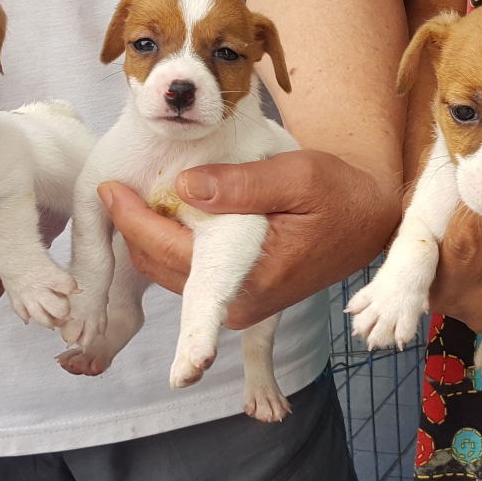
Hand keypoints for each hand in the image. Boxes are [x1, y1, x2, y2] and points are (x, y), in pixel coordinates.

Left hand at [101, 149, 403, 329]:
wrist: (368, 219)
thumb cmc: (338, 195)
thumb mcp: (299, 177)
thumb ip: (242, 184)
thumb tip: (185, 186)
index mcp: (252, 277)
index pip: (179, 264)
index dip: (138, 233)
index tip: (113, 204)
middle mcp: (239, 302)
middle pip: (160, 264)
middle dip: (131, 226)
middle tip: (113, 185)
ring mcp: (236, 303)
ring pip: (166, 269)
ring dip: (146, 234)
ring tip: (134, 194)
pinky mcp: (235, 295)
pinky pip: (183, 270)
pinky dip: (166, 241)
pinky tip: (165, 211)